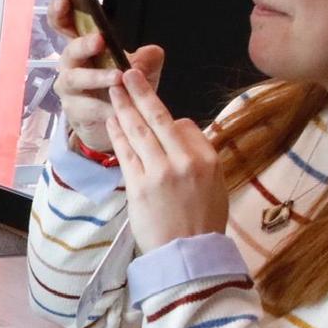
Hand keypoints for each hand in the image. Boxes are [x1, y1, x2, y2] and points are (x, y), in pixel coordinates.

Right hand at [49, 0, 163, 154]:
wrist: (114, 124)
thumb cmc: (123, 89)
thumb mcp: (141, 71)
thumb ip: (148, 60)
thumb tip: (152, 52)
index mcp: (84, 47)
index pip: (65, 24)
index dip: (61, 11)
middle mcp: (72, 64)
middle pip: (69, 50)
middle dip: (83, 44)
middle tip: (100, 40)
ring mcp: (70, 88)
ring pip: (75, 79)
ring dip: (95, 76)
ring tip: (117, 77)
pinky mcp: (73, 110)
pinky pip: (84, 106)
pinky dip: (102, 105)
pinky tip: (116, 106)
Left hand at [106, 67, 227, 251]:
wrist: (188, 255)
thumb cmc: (202, 221)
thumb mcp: (216, 183)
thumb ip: (199, 152)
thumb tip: (179, 126)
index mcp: (207, 159)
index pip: (183, 125)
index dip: (163, 112)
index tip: (148, 95)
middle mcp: (184, 161)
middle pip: (158, 119)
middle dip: (140, 92)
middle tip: (127, 71)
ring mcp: (159, 172)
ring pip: (138, 131)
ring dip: (123, 106)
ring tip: (113, 89)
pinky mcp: (138, 186)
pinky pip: (125, 152)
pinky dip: (117, 133)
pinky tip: (111, 119)